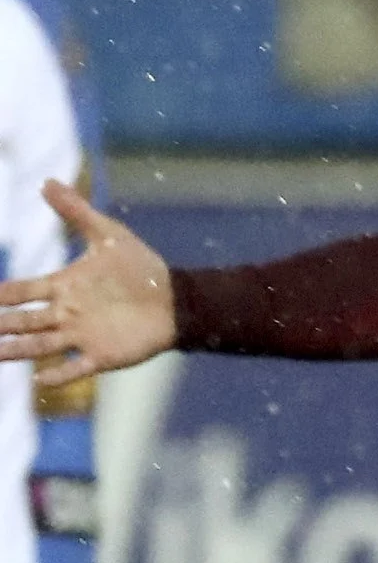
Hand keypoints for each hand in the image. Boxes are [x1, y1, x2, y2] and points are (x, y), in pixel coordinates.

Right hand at [0, 184, 173, 386]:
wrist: (176, 299)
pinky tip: (38, 381)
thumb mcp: (107, 235)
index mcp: (62, 287)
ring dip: (15, 351)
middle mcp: (65, 313)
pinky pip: (76, 367)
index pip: (20, 292)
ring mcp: (81, 335)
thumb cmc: (140, 268)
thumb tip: (47, 181)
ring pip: (39, 345)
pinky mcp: (103, 355)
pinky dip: (58, 374)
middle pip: (21, 321)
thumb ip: (76, 211)